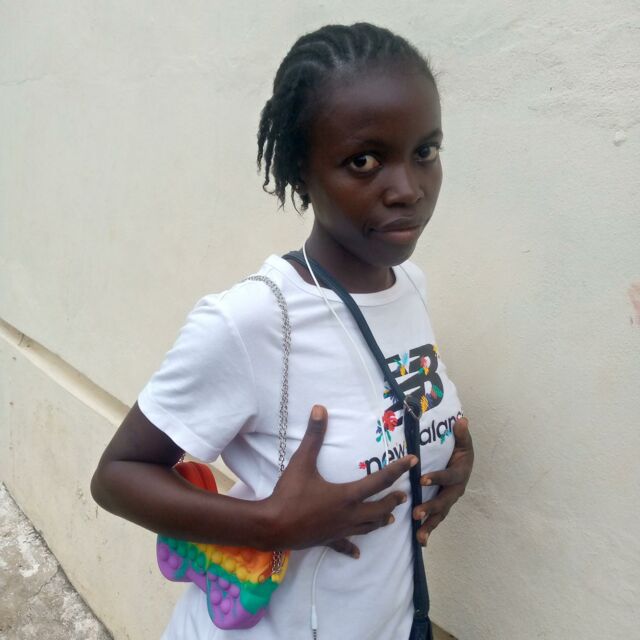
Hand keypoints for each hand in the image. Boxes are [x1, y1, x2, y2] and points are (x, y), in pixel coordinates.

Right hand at [265, 404, 417, 555]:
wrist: (273, 526)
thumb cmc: (290, 494)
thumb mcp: (302, 462)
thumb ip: (314, 436)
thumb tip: (320, 409)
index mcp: (347, 495)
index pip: (379, 480)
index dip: (397, 469)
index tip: (413, 461)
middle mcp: (349, 514)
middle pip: (379, 508)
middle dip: (393, 500)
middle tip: (404, 495)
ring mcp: (340, 530)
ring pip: (367, 527)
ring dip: (380, 521)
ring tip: (390, 519)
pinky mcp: (328, 540)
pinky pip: (345, 545)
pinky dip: (352, 548)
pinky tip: (358, 554)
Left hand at [413, 417, 473, 545]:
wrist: (465, 461)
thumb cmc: (460, 449)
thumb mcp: (463, 440)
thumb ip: (461, 433)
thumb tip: (462, 421)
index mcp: (460, 472)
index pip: (449, 476)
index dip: (437, 478)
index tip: (422, 480)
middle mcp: (456, 489)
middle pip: (444, 500)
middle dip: (431, 507)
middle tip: (416, 513)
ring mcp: (450, 499)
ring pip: (441, 514)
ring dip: (430, 525)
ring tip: (419, 536)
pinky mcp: (443, 506)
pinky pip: (437, 519)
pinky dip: (429, 529)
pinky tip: (421, 541)